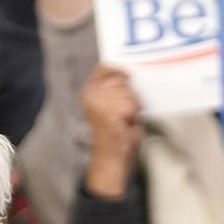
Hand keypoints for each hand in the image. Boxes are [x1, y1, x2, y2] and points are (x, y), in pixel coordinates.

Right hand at [82, 64, 142, 198]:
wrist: (112, 156)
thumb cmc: (117, 130)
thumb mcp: (116, 101)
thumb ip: (119, 84)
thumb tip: (133, 69)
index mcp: (90, 90)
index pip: (107, 66)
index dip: (121, 70)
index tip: (128, 79)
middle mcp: (90, 95)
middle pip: (122, 78)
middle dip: (129, 93)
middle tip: (124, 110)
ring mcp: (97, 104)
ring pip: (127, 92)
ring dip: (132, 105)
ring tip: (125, 117)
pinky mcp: (106, 114)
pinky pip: (129, 105)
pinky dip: (132, 114)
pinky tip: (125, 123)